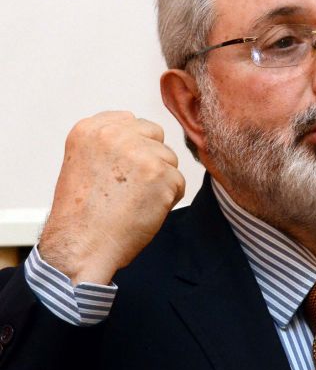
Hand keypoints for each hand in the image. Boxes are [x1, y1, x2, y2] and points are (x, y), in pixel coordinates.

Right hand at [39, 111, 184, 284]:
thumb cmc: (81, 216)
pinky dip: (168, 200)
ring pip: (169, 159)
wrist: (81, 246)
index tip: (123, 171)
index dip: (134, 148)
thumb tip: (144, 140)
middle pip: (155, 136)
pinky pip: (179, 182)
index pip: (132, 122)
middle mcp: (115, 135)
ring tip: (134, 202)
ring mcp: (140, 153)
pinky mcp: (161, 174)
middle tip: (130, 189)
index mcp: (91, 129)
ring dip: (160, 181)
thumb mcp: (83, 164)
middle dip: (151, 160)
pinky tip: (144, 212)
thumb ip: (109, 145)